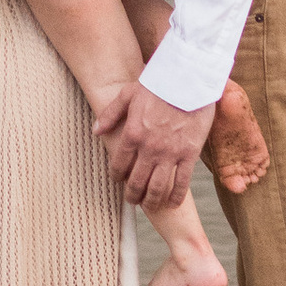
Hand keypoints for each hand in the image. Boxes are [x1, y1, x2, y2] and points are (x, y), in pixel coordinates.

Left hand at [94, 82, 211, 211]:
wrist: (189, 79)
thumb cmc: (158, 83)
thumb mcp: (128, 94)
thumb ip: (110, 114)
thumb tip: (96, 131)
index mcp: (132, 133)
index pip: (119, 164)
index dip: (116, 176)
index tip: (118, 180)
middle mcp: (149, 148)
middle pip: (137, 182)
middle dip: (132, 195)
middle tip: (131, 200)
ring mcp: (170, 153)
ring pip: (158, 188)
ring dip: (151, 201)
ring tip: (148, 205)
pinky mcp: (189, 155)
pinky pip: (182, 182)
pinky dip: (176, 196)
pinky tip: (172, 203)